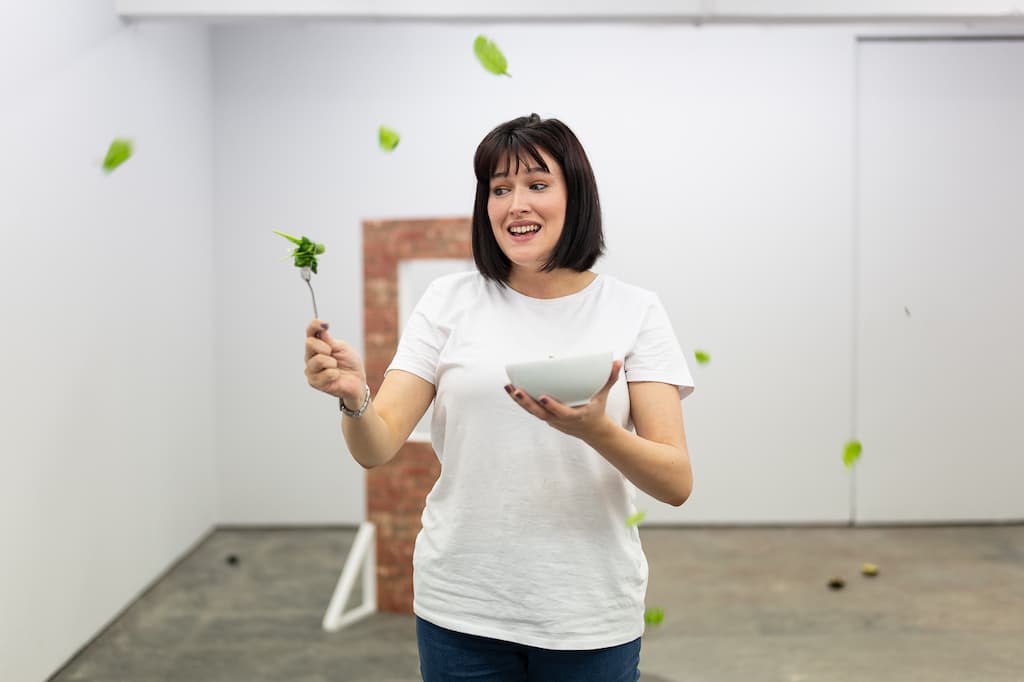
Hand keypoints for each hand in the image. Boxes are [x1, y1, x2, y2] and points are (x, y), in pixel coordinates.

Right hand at [304, 319, 366, 404]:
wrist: (356, 381)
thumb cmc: (349, 363)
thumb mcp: (343, 348)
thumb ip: (330, 341)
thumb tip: (320, 330)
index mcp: (317, 345)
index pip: (310, 332)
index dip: (314, 325)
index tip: (325, 324)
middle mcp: (310, 356)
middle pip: (309, 343)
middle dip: (325, 347)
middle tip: (332, 354)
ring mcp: (311, 369)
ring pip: (318, 360)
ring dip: (332, 363)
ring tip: (336, 367)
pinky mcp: (314, 382)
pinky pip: (325, 374)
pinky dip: (335, 374)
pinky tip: (336, 377)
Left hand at [505, 360, 622, 442]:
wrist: (593, 432)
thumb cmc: (597, 410)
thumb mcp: (603, 396)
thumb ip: (609, 379)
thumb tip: (616, 362)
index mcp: (574, 416)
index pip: (561, 413)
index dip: (552, 406)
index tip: (543, 396)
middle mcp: (559, 420)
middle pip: (539, 413)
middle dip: (526, 402)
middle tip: (516, 390)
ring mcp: (551, 421)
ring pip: (532, 412)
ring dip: (518, 401)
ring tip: (508, 387)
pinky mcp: (546, 418)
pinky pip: (531, 410)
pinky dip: (521, 402)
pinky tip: (511, 389)